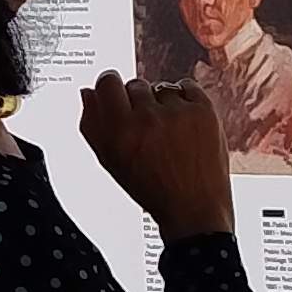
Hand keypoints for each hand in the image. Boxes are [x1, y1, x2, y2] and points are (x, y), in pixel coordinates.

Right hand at [78, 71, 232, 235]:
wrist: (193, 208)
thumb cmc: (152, 189)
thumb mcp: (111, 163)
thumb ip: (92, 125)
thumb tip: (88, 94)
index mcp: (120, 130)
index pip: (107, 82)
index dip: (110, 88)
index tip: (116, 94)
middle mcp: (148, 118)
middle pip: (135, 84)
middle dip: (138, 102)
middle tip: (147, 128)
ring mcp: (178, 112)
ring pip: (161, 87)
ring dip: (162, 104)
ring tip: (169, 132)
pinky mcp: (204, 110)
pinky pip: (187, 86)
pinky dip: (185, 100)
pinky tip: (184, 122)